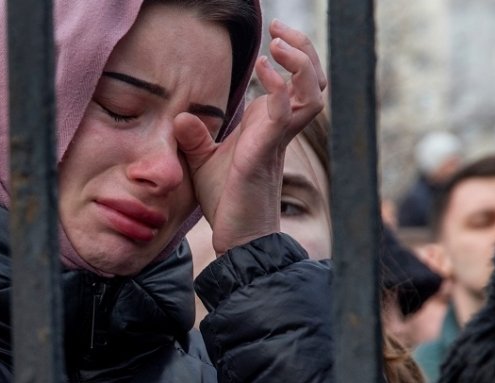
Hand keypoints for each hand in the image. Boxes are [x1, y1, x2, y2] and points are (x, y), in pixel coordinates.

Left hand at [175, 20, 326, 254]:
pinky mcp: (266, 153)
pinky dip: (277, 87)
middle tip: (281, 30)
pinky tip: (263, 71)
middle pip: (314, 79)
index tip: (273, 35)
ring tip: (279, 45)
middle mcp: (281, 128)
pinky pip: (283, 113)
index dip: (293, 53)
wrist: (236, 239)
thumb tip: (180, 117)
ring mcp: (277, 140)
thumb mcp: (204, 163)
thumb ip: (195, 138)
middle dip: (304, 49)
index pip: (298, 81)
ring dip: (301, 63)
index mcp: (271, 125)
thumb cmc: (227, 203)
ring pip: (313, 92)